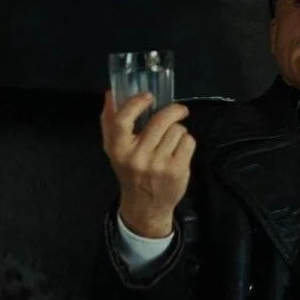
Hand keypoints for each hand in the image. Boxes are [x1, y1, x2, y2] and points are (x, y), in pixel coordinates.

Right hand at [100, 91, 195, 237]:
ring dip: (179, 130)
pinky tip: (179, 149)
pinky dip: (187, 141)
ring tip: (172, 140)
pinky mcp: (177, 170)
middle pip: (160, 121)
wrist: (145, 206)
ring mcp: (158, 164)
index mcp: (118, 149)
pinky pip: (188, 142)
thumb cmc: (130, 171)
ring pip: (177, 130)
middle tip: (180, 110)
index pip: (123, 120)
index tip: (149, 96)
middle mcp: (137, 157)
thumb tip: (110, 94)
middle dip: (174, 111)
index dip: (136, 104)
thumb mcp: (114, 150)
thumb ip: (110, 122)